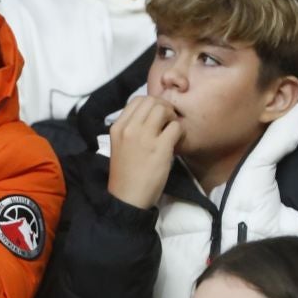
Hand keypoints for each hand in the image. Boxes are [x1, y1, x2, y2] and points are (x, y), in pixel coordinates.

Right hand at [106, 94, 181, 208]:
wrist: (128, 198)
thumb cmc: (125, 174)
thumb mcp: (120, 145)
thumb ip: (131, 129)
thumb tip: (151, 116)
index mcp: (117, 127)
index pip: (137, 100)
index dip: (152, 103)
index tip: (157, 115)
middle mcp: (129, 128)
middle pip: (152, 100)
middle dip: (164, 107)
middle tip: (168, 121)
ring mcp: (145, 137)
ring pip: (163, 109)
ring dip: (172, 117)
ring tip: (171, 130)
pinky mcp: (160, 148)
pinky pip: (176, 127)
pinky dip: (180, 131)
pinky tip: (176, 141)